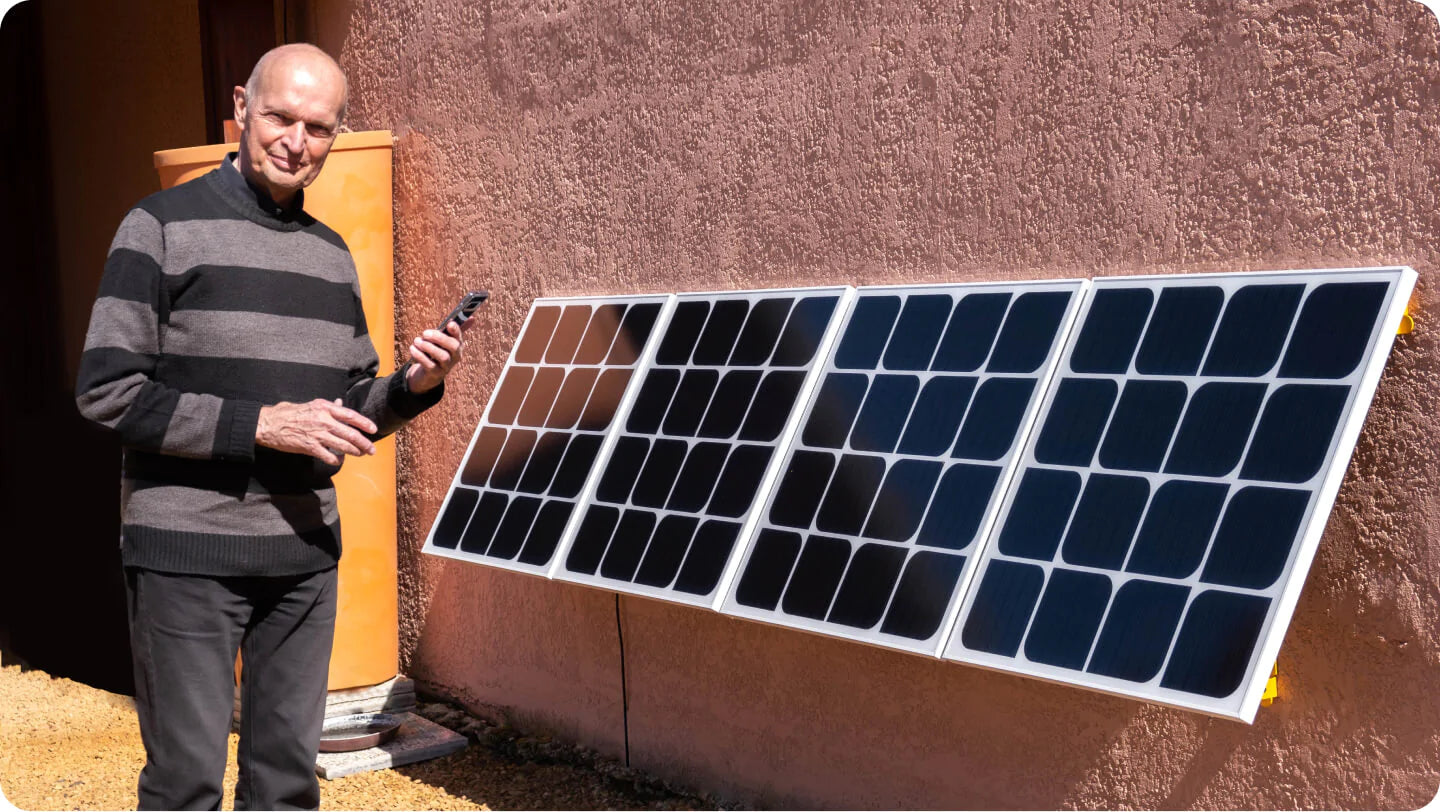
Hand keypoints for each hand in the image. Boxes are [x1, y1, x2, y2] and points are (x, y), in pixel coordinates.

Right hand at [256, 398, 378, 464]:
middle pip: (351, 434)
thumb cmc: (290, 413)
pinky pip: (329, 456)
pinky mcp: (310, 447)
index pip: (351, 415)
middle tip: (372, 450)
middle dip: (364, 443)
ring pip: (343, 446)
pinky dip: (336, 459)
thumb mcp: (311, 405)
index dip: (364, 423)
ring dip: (355, 452)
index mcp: (325, 408)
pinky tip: (338, 460)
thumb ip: (328, 407)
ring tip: (360, 454)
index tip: (373, 429)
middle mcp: (324, 420)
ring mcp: (318, 434)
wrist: (270, 423)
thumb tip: (340, 404)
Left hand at [405, 319, 471, 393]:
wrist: (429, 373)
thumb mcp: (444, 340)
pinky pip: (430, 365)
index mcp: (458, 345)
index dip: (456, 330)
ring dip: (428, 347)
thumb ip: (454, 329)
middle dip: (440, 338)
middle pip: (453, 346)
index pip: (460, 336)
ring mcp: (447, 366)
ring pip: (443, 356)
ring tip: (417, 341)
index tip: (449, 324)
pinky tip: (413, 348)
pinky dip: (420, 356)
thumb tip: (472, 317)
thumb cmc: (437, 352)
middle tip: (425, 333)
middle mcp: (455, 356)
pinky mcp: (436, 374)